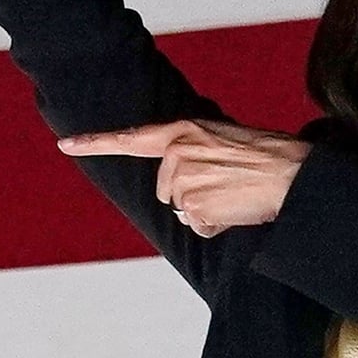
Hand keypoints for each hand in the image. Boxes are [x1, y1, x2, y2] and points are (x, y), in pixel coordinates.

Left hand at [59, 120, 310, 237]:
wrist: (293, 172)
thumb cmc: (266, 155)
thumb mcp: (222, 139)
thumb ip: (193, 152)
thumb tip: (177, 189)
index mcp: (182, 131)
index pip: (130, 138)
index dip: (94, 143)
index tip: (65, 145)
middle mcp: (176, 153)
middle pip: (166, 190)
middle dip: (192, 195)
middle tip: (226, 185)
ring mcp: (183, 180)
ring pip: (183, 211)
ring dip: (207, 211)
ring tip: (235, 195)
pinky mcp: (195, 206)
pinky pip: (199, 227)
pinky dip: (217, 226)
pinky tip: (236, 209)